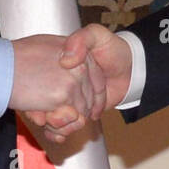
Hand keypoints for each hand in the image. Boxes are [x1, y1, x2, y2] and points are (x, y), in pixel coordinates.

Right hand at [27, 25, 131, 142]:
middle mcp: (61, 79)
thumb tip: (66, 60)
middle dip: (47, 114)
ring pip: (55, 115)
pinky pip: (65, 123)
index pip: (41, 81)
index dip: (38, 97)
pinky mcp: (78, 109)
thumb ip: (82, 39)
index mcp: (60, 61)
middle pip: (47, 102)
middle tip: (44, 119)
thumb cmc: (114, 49)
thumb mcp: (97, 35)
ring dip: (55, 125)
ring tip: (58, 127)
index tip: (37, 108)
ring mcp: (69, 95)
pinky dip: (60, 131)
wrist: (132, 69)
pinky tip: (60, 134)